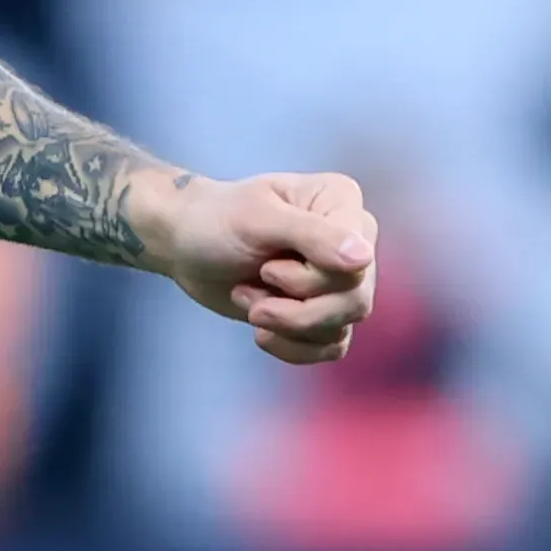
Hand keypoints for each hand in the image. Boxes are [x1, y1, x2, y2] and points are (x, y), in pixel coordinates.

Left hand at [141, 167, 379, 365]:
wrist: (187, 246)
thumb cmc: (217, 221)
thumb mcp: (257, 220)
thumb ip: (312, 235)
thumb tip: (364, 258)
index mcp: (342, 202)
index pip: (357, 263)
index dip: (310, 279)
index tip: (267, 267)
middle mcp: (353, 239)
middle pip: (355, 300)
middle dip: (296, 311)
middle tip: (247, 294)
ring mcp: (342, 278)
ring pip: (341, 327)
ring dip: (286, 326)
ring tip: (248, 300)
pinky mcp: (325, 311)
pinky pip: (331, 347)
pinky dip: (293, 347)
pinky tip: (262, 332)